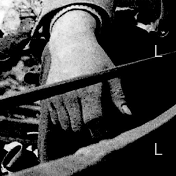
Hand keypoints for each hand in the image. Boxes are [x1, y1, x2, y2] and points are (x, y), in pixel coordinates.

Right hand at [45, 17, 129, 133]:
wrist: (70, 45)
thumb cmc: (95, 60)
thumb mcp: (111, 73)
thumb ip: (118, 95)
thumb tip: (128, 114)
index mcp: (88, 90)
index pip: (93, 121)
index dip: (100, 130)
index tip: (106, 130)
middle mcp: (70, 95)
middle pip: (79, 127)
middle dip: (89, 128)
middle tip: (96, 120)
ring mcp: (56, 97)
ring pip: (67, 126)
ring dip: (76, 124)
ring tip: (84, 111)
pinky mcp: (47, 98)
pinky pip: (56, 120)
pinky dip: (65, 120)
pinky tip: (73, 108)